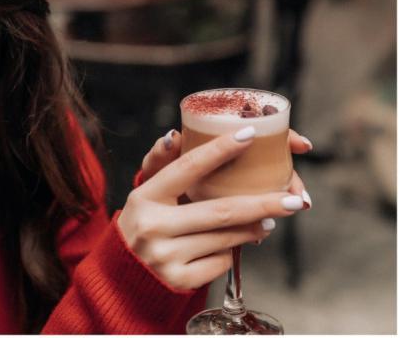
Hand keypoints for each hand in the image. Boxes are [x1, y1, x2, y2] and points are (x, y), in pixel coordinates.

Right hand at [117, 127, 306, 289]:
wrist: (123, 275)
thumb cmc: (145, 222)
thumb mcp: (146, 193)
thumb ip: (164, 166)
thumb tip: (176, 136)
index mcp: (144, 197)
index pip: (187, 168)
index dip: (219, 150)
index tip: (248, 136)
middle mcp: (153, 225)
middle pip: (220, 211)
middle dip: (262, 204)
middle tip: (292, 200)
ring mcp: (165, 255)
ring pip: (225, 238)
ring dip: (253, 228)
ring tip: (267, 221)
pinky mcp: (178, 279)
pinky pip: (219, 262)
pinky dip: (229, 252)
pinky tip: (228, 246)